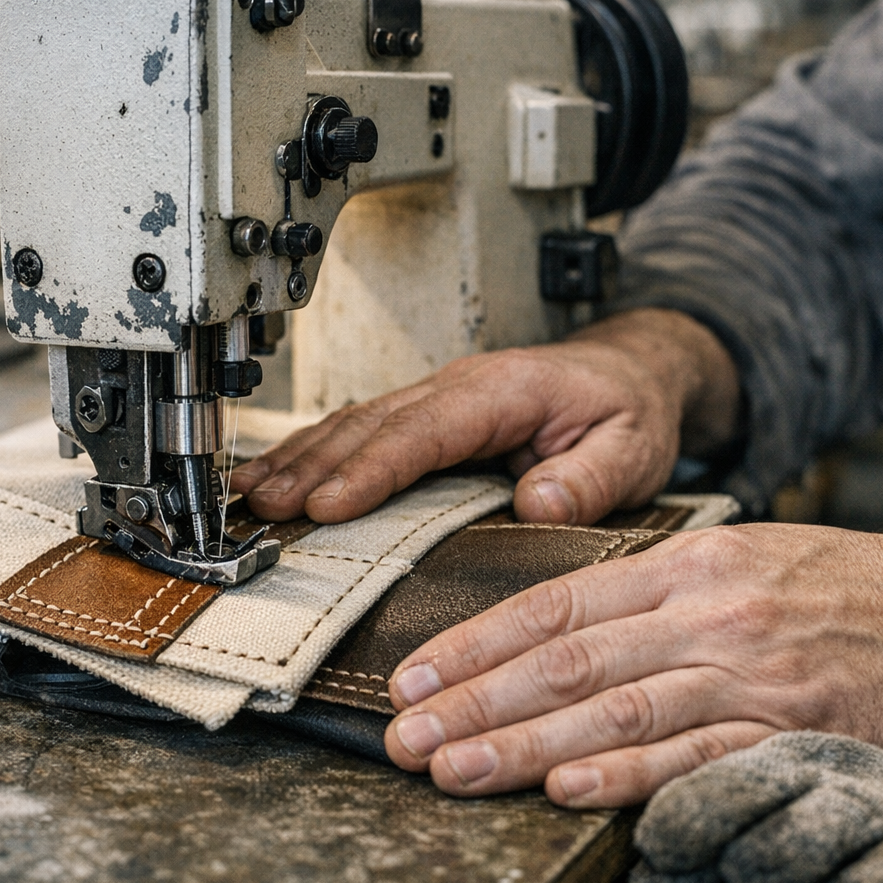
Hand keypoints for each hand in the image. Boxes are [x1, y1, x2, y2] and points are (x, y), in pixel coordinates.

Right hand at [232, 308, 740, 524]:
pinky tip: (276, 480)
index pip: (423, 430)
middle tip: (262, 507)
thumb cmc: (627, 410)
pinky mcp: (423, 417)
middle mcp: (456, 387)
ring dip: (297, 459)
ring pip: (351, 424)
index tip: (326, 503)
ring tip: (248, 498)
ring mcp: (434, 399)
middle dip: (309, 466)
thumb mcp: (634, 446)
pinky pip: (358, 432)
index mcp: (501, 390)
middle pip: (369, 425)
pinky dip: (310, 455)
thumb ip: (593, 477)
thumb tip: (543, 502)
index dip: (370, 468)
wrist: (629, 375)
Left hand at [381, 520, 882, 807]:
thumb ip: (644, 588)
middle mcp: (705, 614)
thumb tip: (546, 625)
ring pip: (615, 710)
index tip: (412, 677)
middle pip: (565, 660)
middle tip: (407, 736)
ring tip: (456, 769)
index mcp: (681, 566)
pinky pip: (695, 755)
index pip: (551, 604)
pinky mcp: (791, 730)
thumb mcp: (731, 555)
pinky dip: (628, 774)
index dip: (473, 642)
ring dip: (526, 746)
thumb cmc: (832, 582)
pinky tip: (568, 788)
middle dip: (475, 702)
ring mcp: (748, 674)